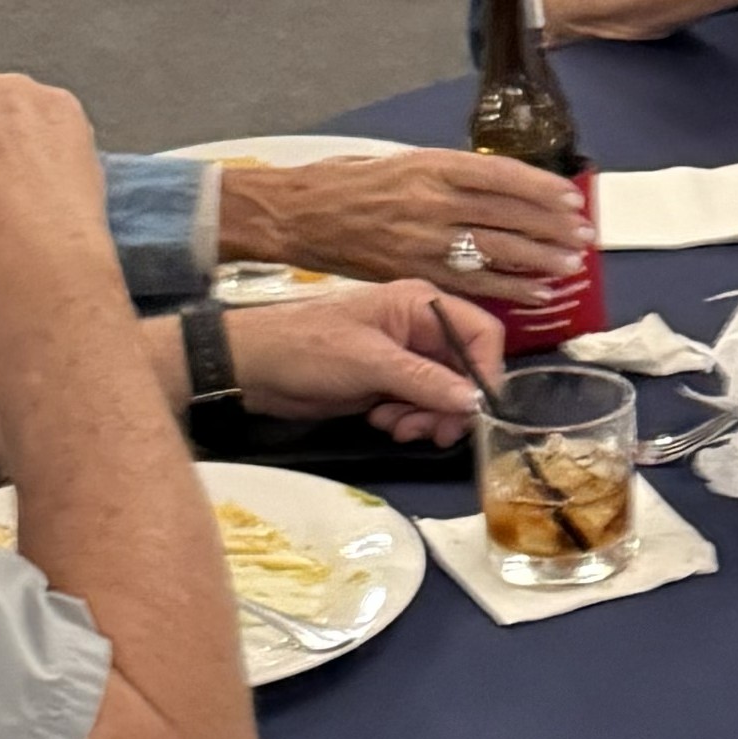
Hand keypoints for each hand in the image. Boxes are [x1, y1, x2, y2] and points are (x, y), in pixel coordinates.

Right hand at [223, 148, 587, 295]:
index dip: (542, 189)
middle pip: (508, 214)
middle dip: (551, 227)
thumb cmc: (349, 183)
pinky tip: (535, 292)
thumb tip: (500, 188)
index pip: (502, 175)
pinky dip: (508, 288)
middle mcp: (431, 201)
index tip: (571, 198)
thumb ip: (450, 176)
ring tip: (569, 264)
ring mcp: (423, 239)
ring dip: (539, 259)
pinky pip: (471, 282)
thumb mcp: (403, 162)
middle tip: (583, 235)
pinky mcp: (413, 272)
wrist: (298, 214)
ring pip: (496, 250)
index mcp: (431, 165)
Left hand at [223, 281, 505, 445]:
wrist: (252, 367)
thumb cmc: (307, 349)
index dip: (485, 373)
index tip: (474, 410)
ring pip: (443, 394)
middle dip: (451, 404)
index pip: (481, 334)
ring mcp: (404, 357)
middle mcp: (420, 328)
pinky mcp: (387, 382)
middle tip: (432, 433)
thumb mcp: (370, 363)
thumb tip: (473, 402)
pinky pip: (419, 405)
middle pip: (464, 370)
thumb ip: (425, 381)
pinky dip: (408, 419)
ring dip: (426, 417)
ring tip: (395, 426)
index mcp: (421, 305)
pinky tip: (381, 421)